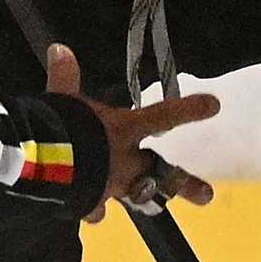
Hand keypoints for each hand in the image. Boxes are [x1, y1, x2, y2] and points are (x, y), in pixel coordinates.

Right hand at [43, 44, 215, 219]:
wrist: (46, 168)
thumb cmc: (61, 129)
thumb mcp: (63, 100)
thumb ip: (65, 76)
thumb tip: (59, 48)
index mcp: (124, 130)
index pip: (163, 116)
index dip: (189, 110)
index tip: (214, 106)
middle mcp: (125, 160)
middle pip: (163, 173)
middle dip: (186, 184)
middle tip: (208, 197)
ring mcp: (112, 185)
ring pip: (139, 196)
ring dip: (149, 200)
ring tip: (159, 208)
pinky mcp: (91, 202)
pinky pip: (97, 208)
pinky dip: (96, 209)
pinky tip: (96, 213)